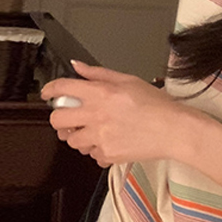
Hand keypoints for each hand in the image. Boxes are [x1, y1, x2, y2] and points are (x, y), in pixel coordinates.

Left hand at [40, 61, 202, 167]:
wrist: (173, 130)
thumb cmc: (156, 105)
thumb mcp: (128, 80)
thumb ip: (98, 73)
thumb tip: (77, 66)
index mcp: (100, 93)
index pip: (62, 89)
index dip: (50, 90)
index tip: (48, 93)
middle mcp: (96, 115)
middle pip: (58, 119)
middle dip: (60, 117)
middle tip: (69, 116)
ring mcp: (100, 138)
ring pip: (72, 140)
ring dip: (78, 135)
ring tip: (93, 130)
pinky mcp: (107, 155)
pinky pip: (91, 154)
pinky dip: (96, 149)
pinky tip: (109, 141)